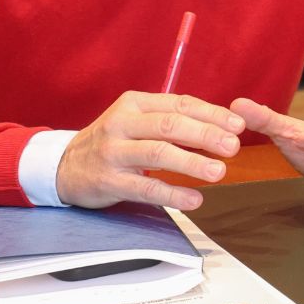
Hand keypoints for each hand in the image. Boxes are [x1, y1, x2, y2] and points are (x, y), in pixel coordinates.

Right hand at [55, 92, 245, 210]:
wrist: (64, 166)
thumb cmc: (113, 141)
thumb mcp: (137, 121)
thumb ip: (172, 120)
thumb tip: (223, 125)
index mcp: (134, 103)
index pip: (179, 104)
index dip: (211, 114)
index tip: (239, 125)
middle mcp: (121, 123)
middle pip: (170, 126)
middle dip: (206, 135)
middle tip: (233, 147)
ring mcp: (112, 152)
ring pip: (158, 154)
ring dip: (191, 162)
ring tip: (219, 172)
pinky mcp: (107, 181)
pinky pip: (145, 188)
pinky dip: (172, 194)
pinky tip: (194, 199)